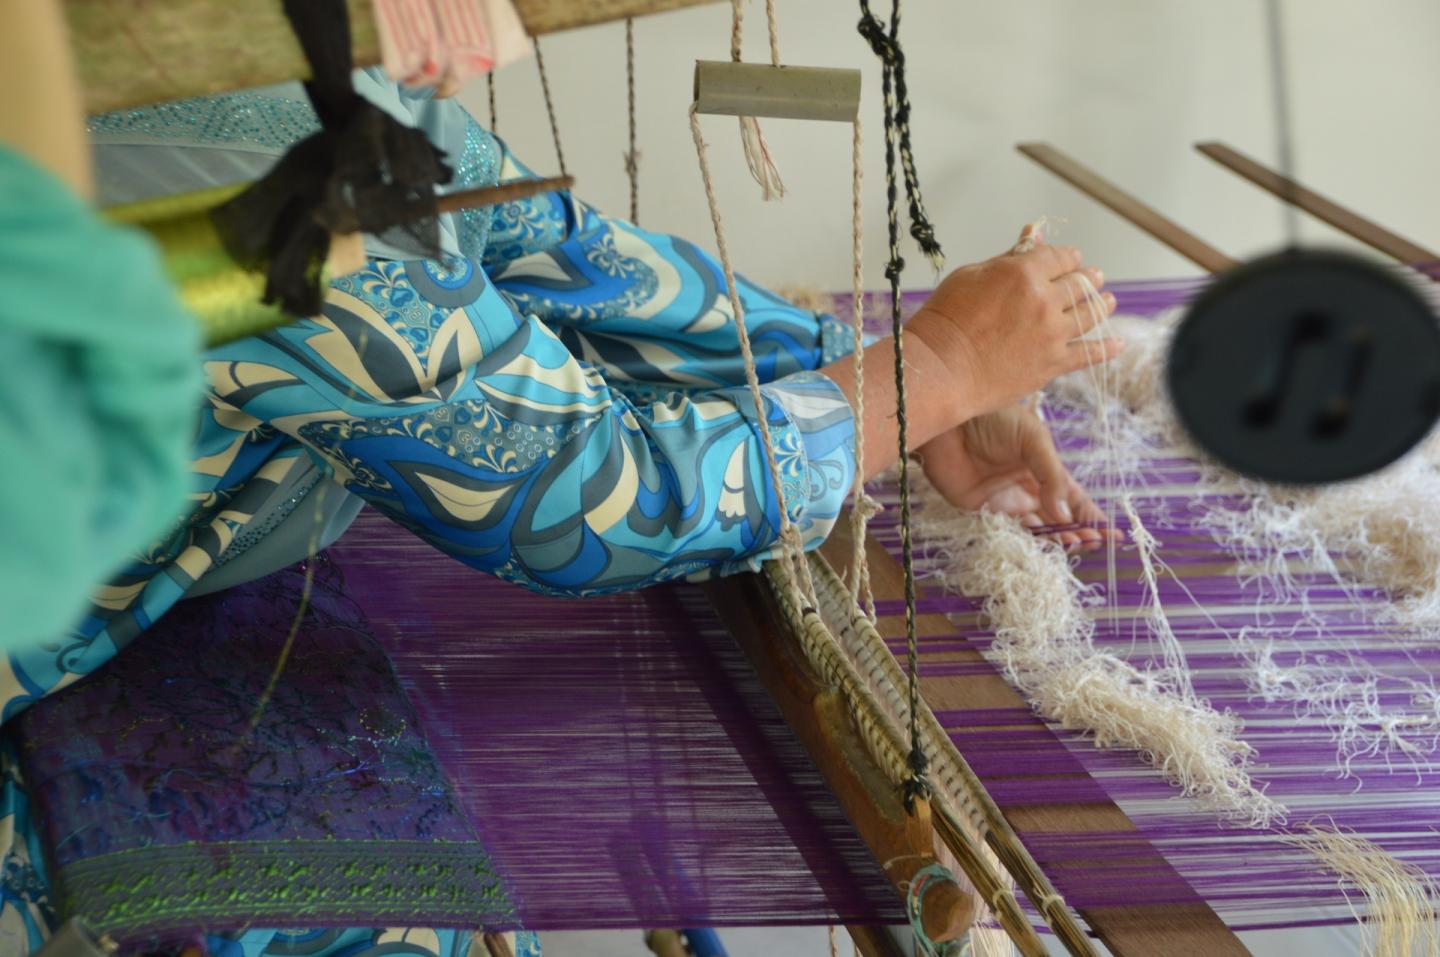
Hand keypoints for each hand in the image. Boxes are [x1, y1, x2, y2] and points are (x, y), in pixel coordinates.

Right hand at [908, 225, 1121, 422]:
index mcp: (1023, 272)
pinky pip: (1090, 353)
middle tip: (1095, 278)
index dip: (1069, 256)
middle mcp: (1044, 300)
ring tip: (1108, 301)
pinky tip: (1118, 344)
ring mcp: (1052, 334)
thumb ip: (1008, 257)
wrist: (941, 368)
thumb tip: (1032, 235)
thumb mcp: (971, 275)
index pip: (1060, 256)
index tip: (1072, 259)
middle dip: (1089, 278)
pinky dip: (1108, 348)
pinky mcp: (1053, 364)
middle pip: (1080, 283)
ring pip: (1090, 314)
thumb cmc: (945, 320)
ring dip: (1102, 304)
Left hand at [916, 402, 1108, 549]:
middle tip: (1095, 544)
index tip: (1113, 535)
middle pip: (1060, 519)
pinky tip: (1046, 548)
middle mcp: (1030, 488)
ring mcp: (1009, 501)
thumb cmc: (993, 419)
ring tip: (1076, 547)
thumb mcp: (1033, 439)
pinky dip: (1030, 542)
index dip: (1093, 517)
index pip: (1075, 498)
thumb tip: (1065, 515)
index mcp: (1045, 468)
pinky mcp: (986, 511)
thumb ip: (1051, 476)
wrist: (949, 423)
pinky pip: (1012, 532)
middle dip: (1080, 533)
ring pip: (1039, 529)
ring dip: (1058, 540)